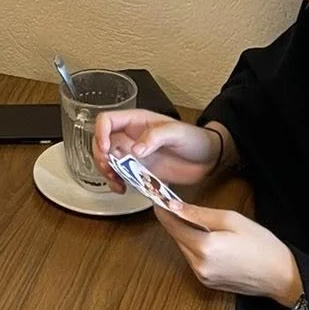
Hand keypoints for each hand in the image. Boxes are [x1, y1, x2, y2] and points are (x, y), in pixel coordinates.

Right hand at [93, 110, 221, 188]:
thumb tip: (134, 150)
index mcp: (136, 121)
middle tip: (110, 170)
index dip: (101, 133)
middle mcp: (130, 137)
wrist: (208, 159)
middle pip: (102, 142)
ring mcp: (134, 155)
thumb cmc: (194, 138)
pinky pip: (120, 176)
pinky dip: (116, 183)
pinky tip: (122, 189)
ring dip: (106, 172)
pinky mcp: (139, 171)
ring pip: (107, 160)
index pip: (107, 120)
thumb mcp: (177, 132)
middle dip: (100, 156)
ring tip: (116, 183)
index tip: (106, 150)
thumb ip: (155, 137)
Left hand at [156, 204, 303, 303]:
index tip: (157, 199)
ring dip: (185, 235)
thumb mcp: (231, 219)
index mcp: (204, 247)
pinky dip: (195, 248)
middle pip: (177, 238)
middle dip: (175, 221)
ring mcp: (202, 276)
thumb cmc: (261, 244)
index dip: (164, 211)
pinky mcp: (208, 283)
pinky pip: (193, 260)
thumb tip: (175, 207)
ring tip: (195, 220)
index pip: (173, 226)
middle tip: (174, 204)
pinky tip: (208, 239)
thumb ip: (199, 214)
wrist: (281, 275)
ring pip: (184, 249)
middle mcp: (199, 265)